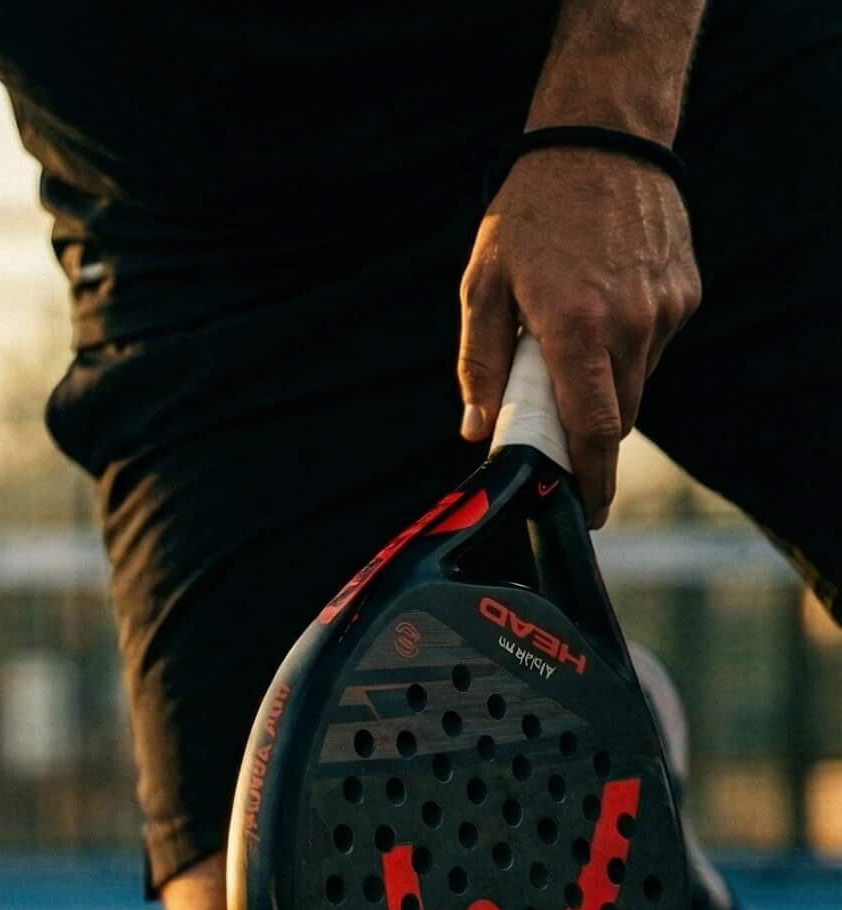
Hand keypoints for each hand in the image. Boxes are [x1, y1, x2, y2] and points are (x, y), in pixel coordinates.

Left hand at [457, 146, 699, 518]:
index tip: (585, 511)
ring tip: (569, 335)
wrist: (601, 142)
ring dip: (603, 382)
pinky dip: (626, 345)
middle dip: (587, 434)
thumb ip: (480, 363)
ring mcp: (666, 308)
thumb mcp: (483, 286)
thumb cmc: (529, 213)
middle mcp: (631, 323)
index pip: (593, 427)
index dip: (591, 478)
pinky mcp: (686, 292)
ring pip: (637, 381)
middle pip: (618, 416)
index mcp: (575, 327)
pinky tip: (600, 305)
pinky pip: (654, 344)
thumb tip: (479, 428)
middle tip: (553, 426)